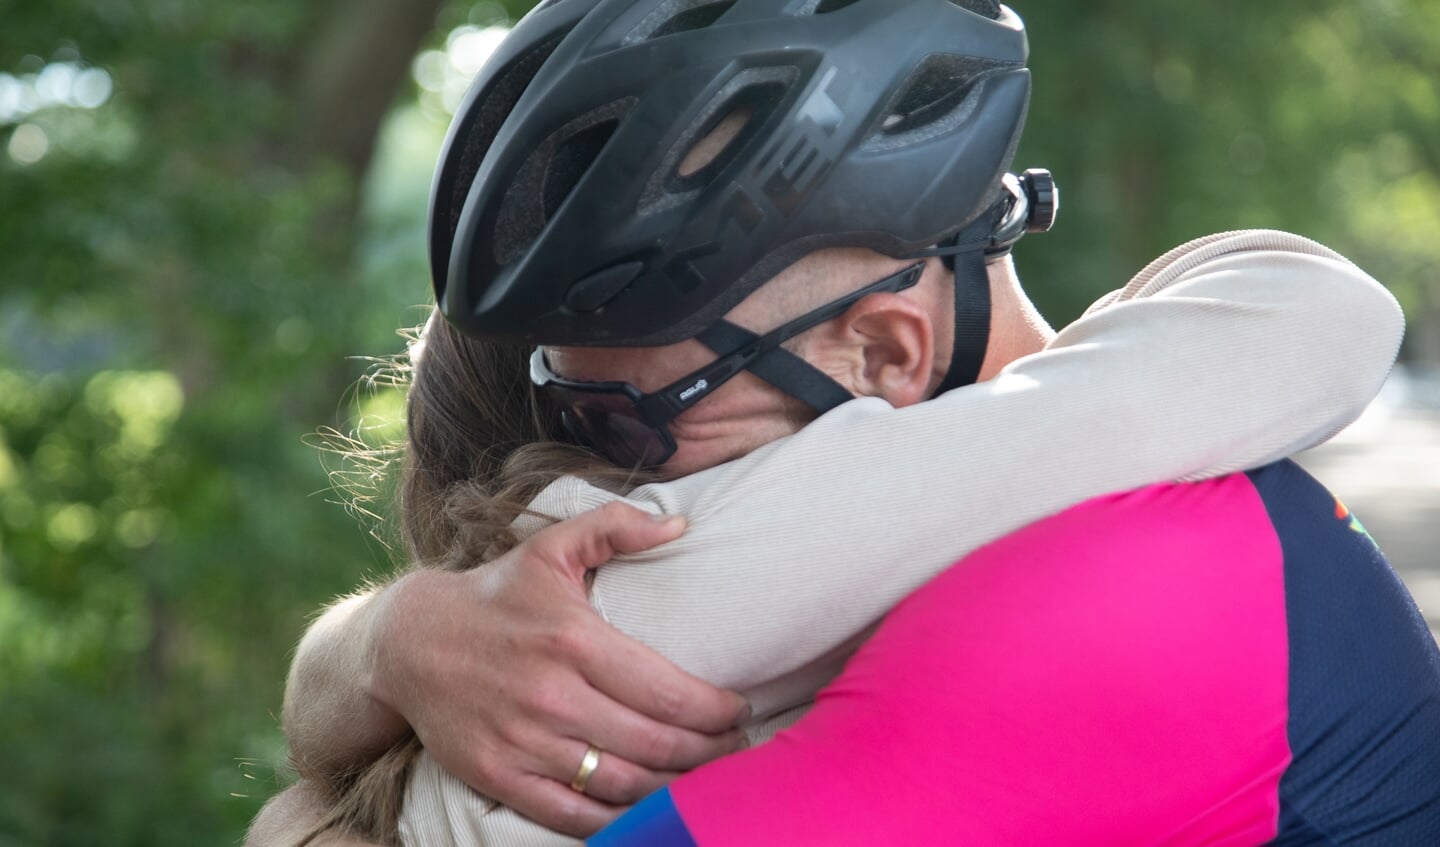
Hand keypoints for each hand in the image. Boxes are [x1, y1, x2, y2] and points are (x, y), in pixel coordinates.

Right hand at [370, 502, 749, 835]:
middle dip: (709, 753)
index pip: (668, 691)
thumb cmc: (495, 594)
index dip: (716, 710)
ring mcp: (524, 741)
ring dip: (674, 790)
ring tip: (704, 783)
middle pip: (655, 743)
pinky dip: (618, 822)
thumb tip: (679, 525)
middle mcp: (551, 695)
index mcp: (574, 639)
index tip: (739, 712)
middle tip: (734, 751)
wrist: (408, 643)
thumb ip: (615, 526)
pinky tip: (648, 812)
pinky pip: (572, 815)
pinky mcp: (500, 776)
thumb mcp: (550, 548)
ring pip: (622, 784)